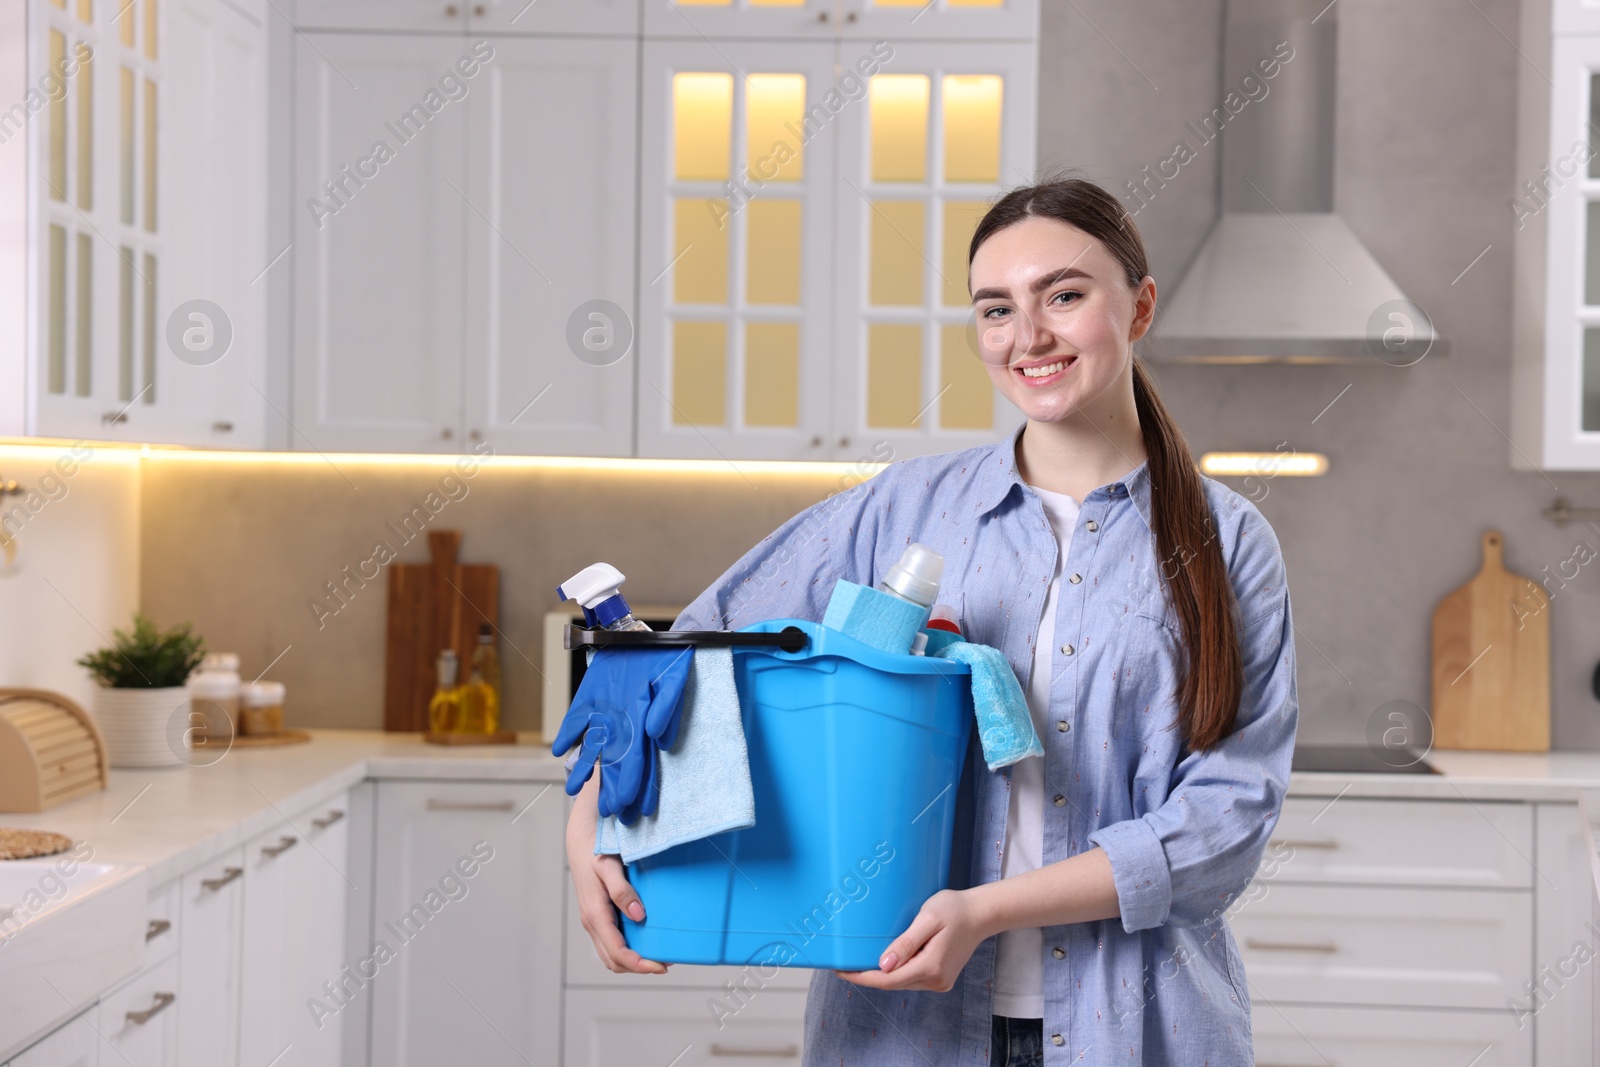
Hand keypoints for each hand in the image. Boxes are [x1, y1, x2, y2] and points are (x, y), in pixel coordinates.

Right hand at [565, 774, 669, 974]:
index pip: (618, 953)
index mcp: (595, 914)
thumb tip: (639, 916)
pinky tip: (644, 940)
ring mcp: (593, 920)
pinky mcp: (597, 916)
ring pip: (610, 955)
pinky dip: (626, 950)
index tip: (662, 966)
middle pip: (613, 961)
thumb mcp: (609, 867)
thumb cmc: (596, 849)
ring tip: (658, 956)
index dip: (640, 965)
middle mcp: (591, 922)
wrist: (580, 839)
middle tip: (665, 964)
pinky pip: (610, 942)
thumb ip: (622, 891)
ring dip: (632, 962)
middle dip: (638, 967)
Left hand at [834, 889, 991, 992]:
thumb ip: (906, 942)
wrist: (981, 914)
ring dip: (882, 974)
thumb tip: (884, 964)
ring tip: (860, 960)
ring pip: (902, 982)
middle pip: (892, 983)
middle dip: (867, 975)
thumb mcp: (928, 919)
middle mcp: (935, 980)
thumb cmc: (955, 909)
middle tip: (843, 963)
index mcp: (930, 967)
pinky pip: (912, 978)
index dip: (861, 978)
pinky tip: (887, 960)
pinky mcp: (941, 978)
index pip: (887, 980)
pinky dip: (897, 972)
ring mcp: (939, 982)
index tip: (840, 971)